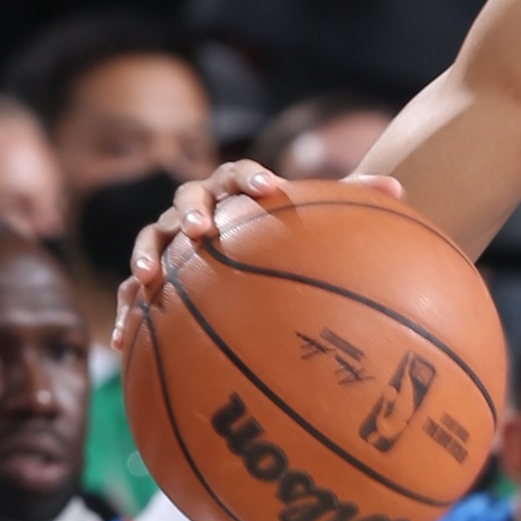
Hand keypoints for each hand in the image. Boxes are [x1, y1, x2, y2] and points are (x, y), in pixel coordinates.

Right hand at [116, 157, 404, 355]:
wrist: (239, 249)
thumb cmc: (281, 233)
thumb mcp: (314, 221)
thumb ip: (351, 200)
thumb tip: (400, 191)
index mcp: (232, 192)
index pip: (237, 175)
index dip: (249, 177)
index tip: (269, 187)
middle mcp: (196, 211)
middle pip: (186, 201)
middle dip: (191, 213)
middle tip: (202, 229)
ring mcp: (168, 242)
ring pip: (149, 241)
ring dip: (146, 256)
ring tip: (147, 278)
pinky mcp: (151, 280)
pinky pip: (132, 295)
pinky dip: (127, 315)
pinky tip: (121, 344)